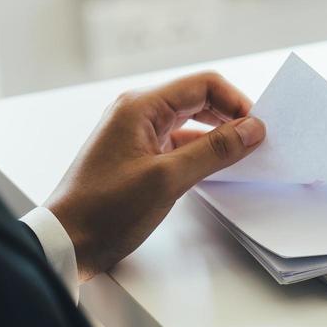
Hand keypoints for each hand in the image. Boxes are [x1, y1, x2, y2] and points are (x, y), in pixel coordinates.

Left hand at [46, 72, 264, 280]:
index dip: (236, 102)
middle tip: (256, 141)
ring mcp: (138, 133)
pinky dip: (203, 150)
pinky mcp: (140, 154)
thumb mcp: (168, 179)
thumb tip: (253, 129)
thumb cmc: (104, 209)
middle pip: (199, 99)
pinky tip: (218, 166)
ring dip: (219, 134)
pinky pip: (181, 141)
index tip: (258, 128)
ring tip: (242, 154)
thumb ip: (214, 150)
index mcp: (140, 107)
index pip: (204, 85)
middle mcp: (138, 113)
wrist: (68, 241)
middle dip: (231, 116)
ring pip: (192, 121)